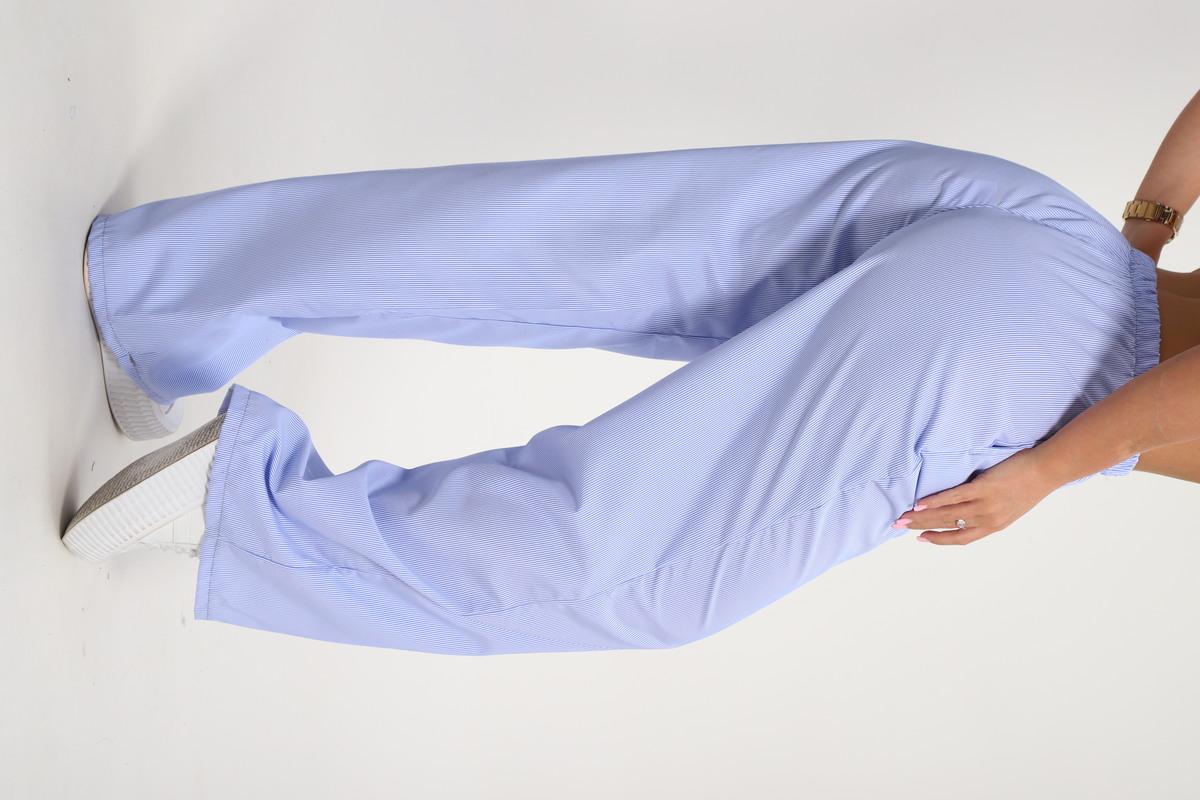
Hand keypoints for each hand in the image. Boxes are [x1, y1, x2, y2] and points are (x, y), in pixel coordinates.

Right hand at [892, 447, 1056, 544]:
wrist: (1047, 470)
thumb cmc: (1029, 483)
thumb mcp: (1010, 505)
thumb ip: (988, 509)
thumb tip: (967, 506)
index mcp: (994, 525)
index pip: (961, 538)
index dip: (939, 540)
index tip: (920, 539)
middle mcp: (988, 519)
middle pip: (948, 527)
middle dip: (921, 527)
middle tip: (899, 527)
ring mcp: (985, 505)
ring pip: (947, 515)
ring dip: (922, 517)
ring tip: (904, 516)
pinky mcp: (984, 488)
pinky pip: (954, 497)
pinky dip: (935, 501)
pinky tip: (920, 503)